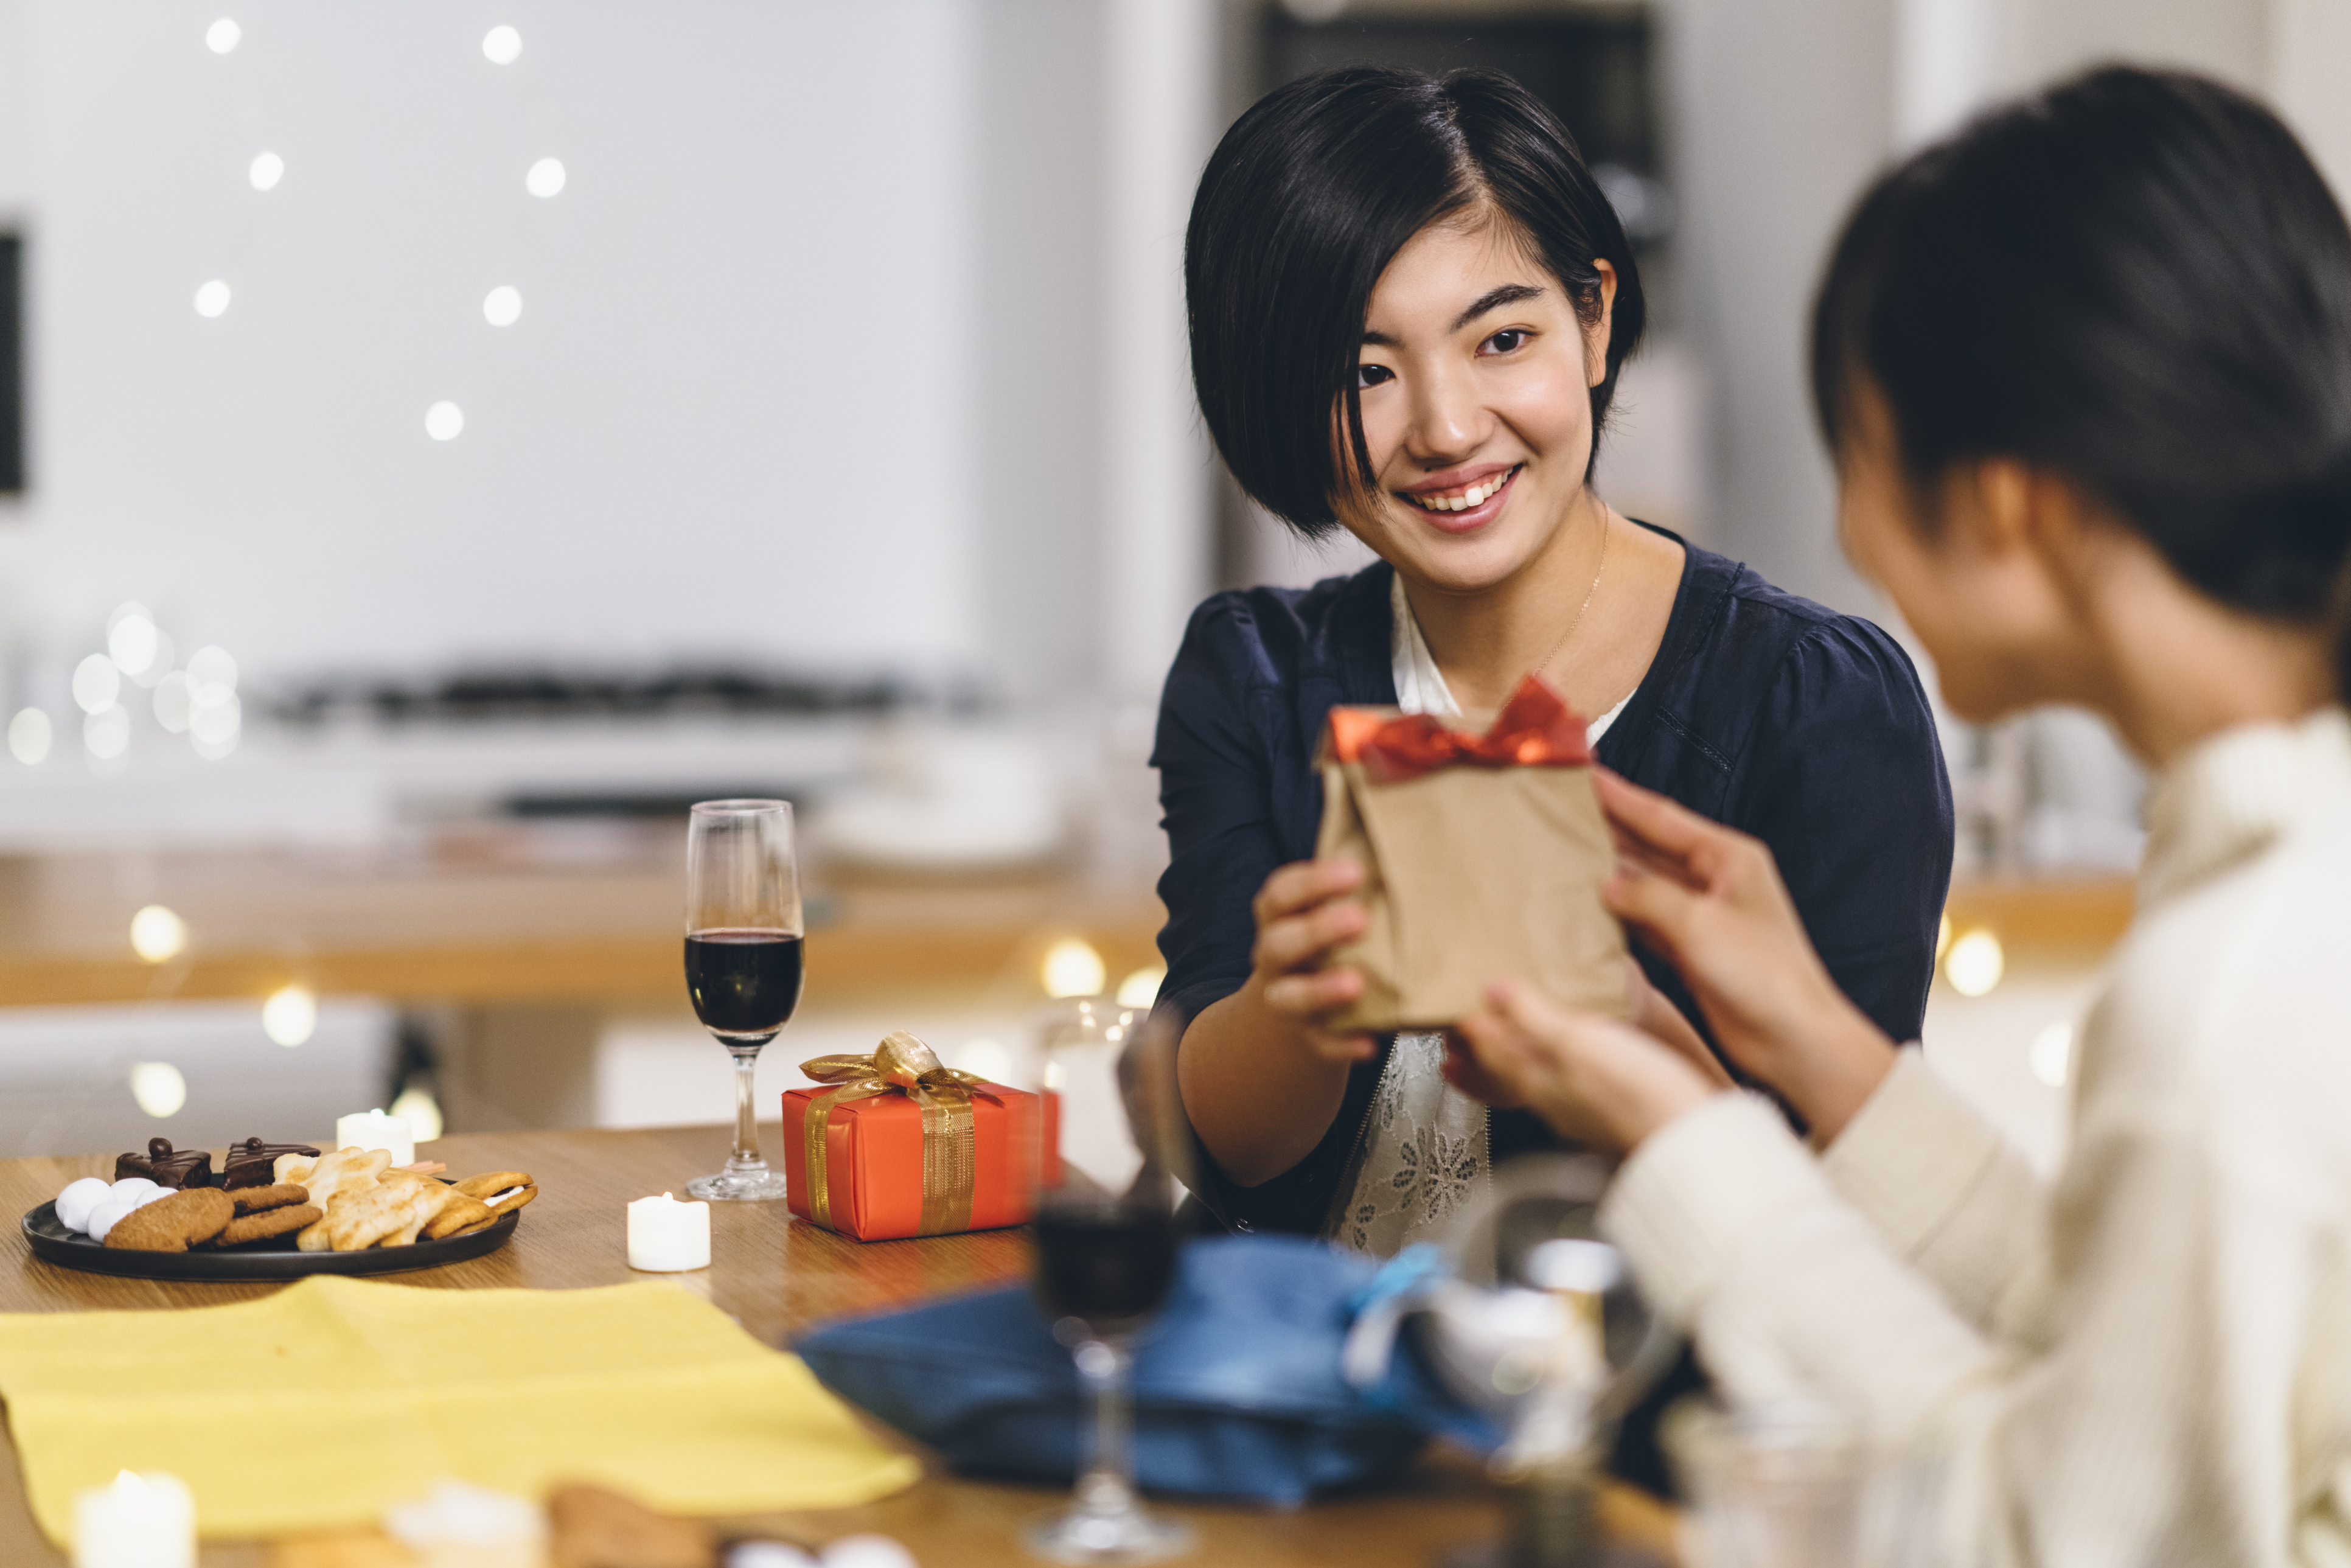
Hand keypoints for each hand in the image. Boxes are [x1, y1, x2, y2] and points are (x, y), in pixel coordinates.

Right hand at [1245, 858, 1377, 1064]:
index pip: (1281, 894)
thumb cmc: (1331, 942)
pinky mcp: (1308, 1038)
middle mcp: (1276, 957)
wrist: (1297, 1009)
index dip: (1313, 882)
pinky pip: (1319, 1045)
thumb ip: (1356, 878)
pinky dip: (1341, 1045)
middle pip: (1279, 942)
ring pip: (1289, 996)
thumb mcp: (1330, 907)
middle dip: (1317, 930)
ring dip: (1320, 990)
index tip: (1355, 872)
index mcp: (1280, 917)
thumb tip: (1405, 821)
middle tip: (1360, 920)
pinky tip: (1369, 1043)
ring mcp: (1287, 999)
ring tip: (1356, 984)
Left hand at [1446, 979, 1715, 1152]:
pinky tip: (1580, 1055)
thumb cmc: (1641, 1100)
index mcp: (1538, 1084)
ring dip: (1519, 1058)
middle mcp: (1556, 1101)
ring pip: (1538, 1079)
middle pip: (1507, 1072)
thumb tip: (1492, 993)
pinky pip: (1574, 1082)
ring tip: (1510, 1038)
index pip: (1489, 1055)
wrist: (1694, 1144)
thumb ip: (1533, 1018)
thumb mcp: (1578, 1045)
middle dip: (1482, 1052)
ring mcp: (1586, 1109)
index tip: (1454, 1010)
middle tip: (1460, 1036)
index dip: (1470, 1032)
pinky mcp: (1617, 1109)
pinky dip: (1562, 1064)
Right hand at [1595, 769, 1894, 1143]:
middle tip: (1562, 812)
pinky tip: (1588, 907)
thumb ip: (1648, 896)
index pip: (1662, 816)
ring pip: (1644, 883)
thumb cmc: (1766, 977)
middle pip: (1650, 845)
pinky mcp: (1691, 949)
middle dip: (1608, 828)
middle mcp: (1716, 880)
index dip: (1619, 796)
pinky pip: (1644, 920)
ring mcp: (1702, 915)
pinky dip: (1617, 913)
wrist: (1793, 1039)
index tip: (1584, 774)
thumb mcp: (1699, 923)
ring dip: (1607, 872)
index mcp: (1729, 857)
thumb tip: (1608, 885)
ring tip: (1563, 855)